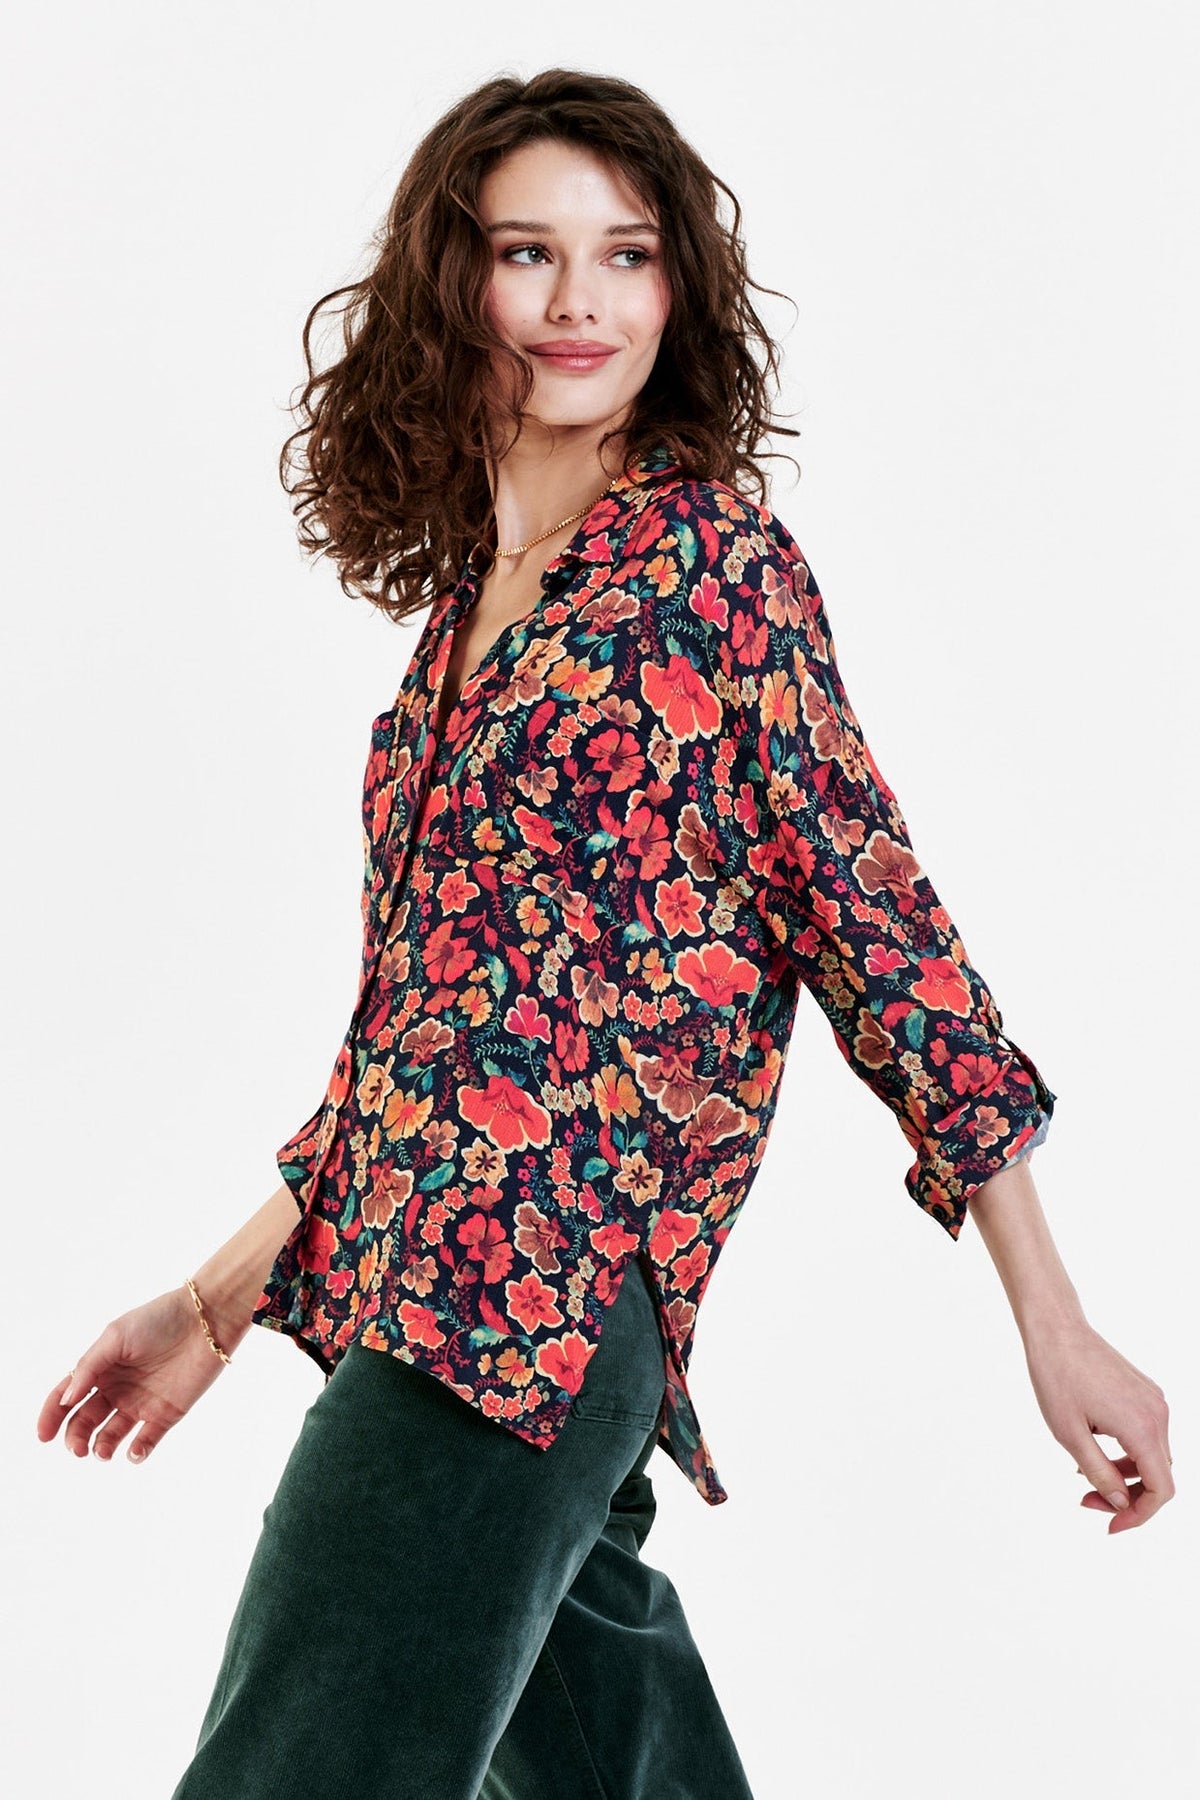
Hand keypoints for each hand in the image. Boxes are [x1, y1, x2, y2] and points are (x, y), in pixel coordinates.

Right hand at [35, 1284, 230, 1465]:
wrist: (205, 1321)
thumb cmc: (158, 1320)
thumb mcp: (115, 1337)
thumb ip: (89, 1368)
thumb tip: (67, 1399)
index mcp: (101, 1368)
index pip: (68, 1396)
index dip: (52, 1416)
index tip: (43, 1436)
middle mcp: (117, 1388)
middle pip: (86, 1421)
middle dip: (76, 1438)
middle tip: (78, 1448)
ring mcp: (141, 1403)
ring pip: (111, 1435)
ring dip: (101, 1447)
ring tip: (101, 1451)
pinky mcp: (166, 1414)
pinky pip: (147, 1441)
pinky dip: (137, 1452)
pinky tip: (133, 1452)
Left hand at [1022, 1317, 1173, 1532]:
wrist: (1056, 1329)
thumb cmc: (1056, 1377)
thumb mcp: (1070, 1434)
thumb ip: (1100, 1473)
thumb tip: (1120, 1503)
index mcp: (1142, 1426)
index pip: (1162, 1490)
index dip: (1140, 1515)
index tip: (1111, 1525)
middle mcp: (1157, 1413)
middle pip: (1159, 1475)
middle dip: (1128, 1496)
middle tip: (1087, 1500)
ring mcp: (1154, 1400)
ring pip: (1153, 1455)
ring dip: (1126, 1474)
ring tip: (1084, 1475)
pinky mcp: (1144, 1391)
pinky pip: (1146, 1433)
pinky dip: (1126, 1451)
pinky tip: (1094, 1448)